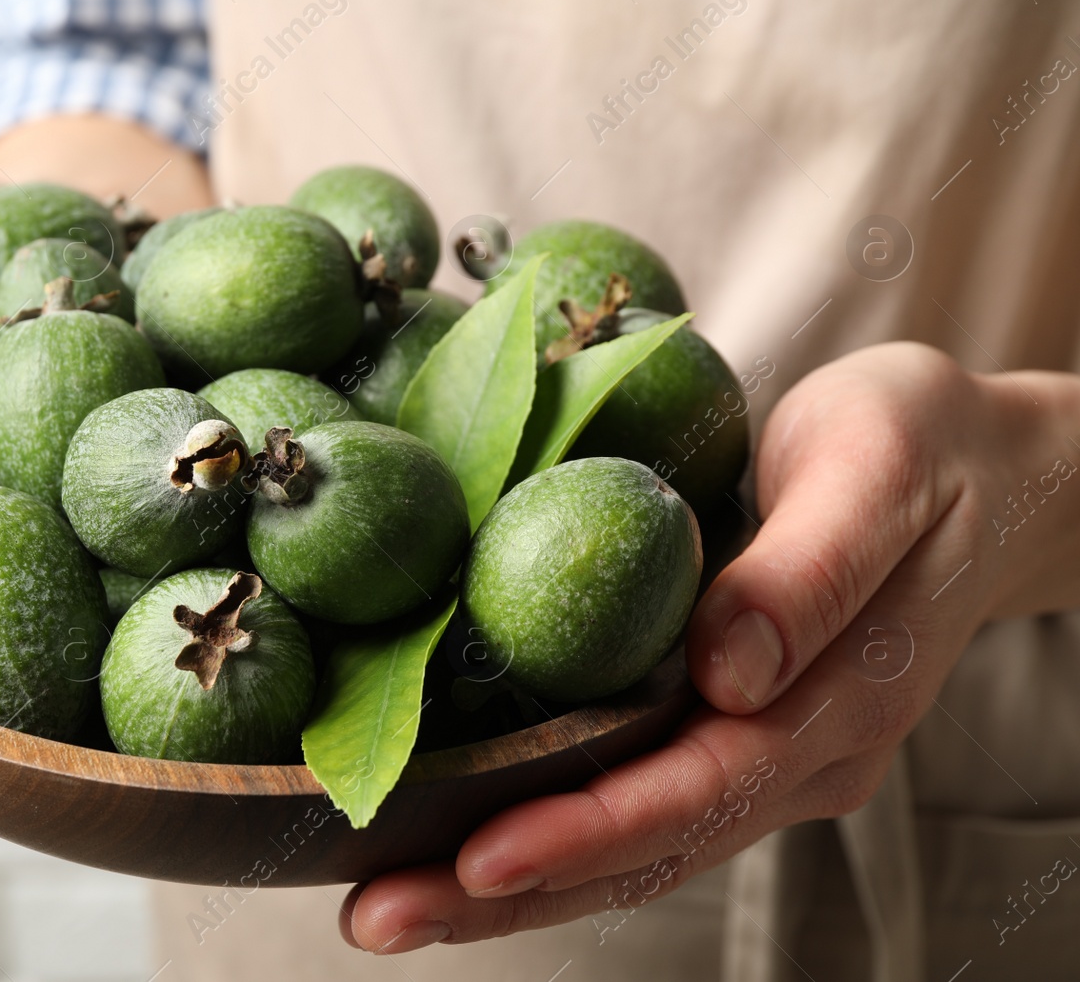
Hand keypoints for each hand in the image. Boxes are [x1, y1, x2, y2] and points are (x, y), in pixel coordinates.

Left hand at [342, 341, 1079, 951]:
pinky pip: (637, 799)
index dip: (585, 831)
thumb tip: (726, 672)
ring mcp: (767, 753)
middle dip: (508, 893)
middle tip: (374, 918)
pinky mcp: (736, 729)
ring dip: (510, 887)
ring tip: (384, 907)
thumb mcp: (879, 466)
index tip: (476, 858)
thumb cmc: (926, 449)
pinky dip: (547, 832)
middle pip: (647, 849)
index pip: (696, 792)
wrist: (992, 472)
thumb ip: (811, 569)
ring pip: (634, 844)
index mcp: (838, 703)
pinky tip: (459, 841)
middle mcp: (798, 754)